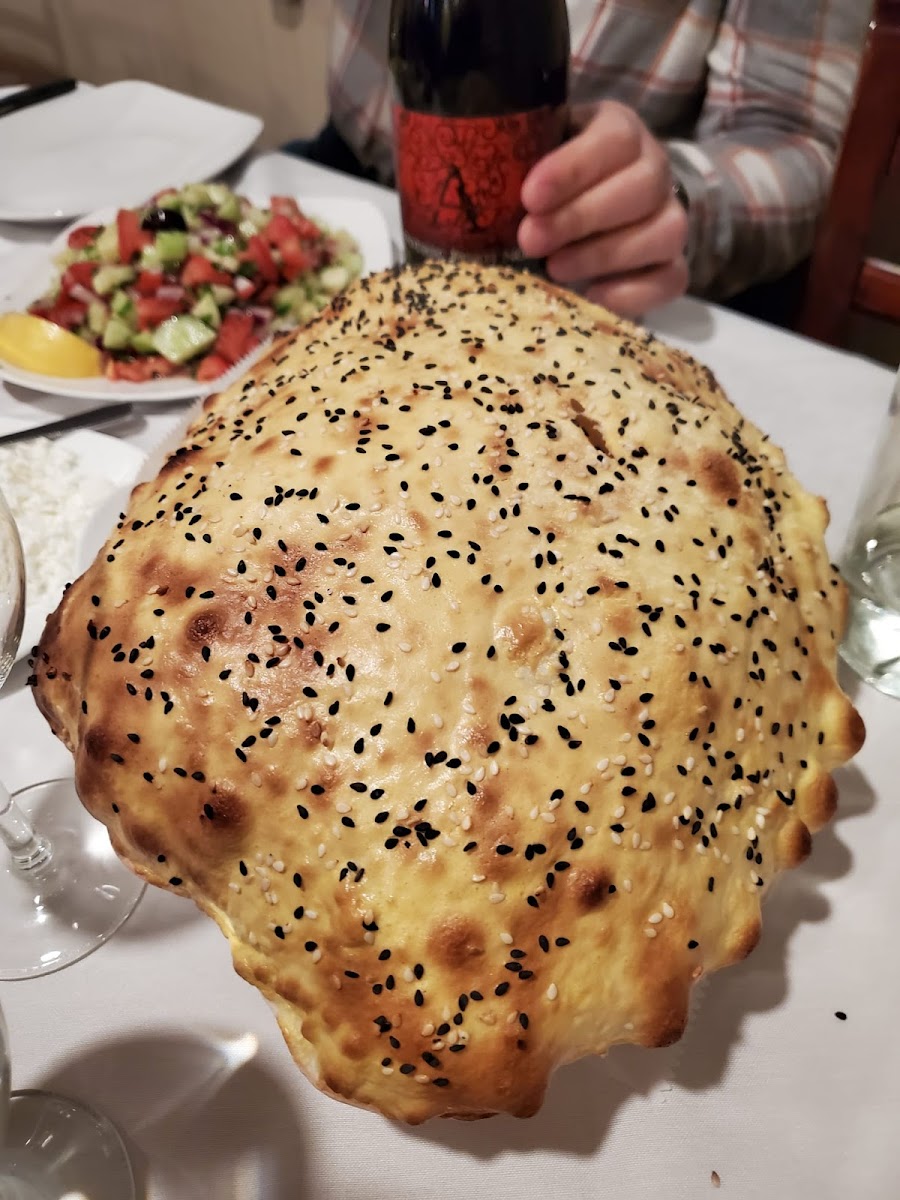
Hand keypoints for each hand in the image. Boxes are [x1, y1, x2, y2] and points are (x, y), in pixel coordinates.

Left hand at [518, 101, 688, 316]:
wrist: (588, 210)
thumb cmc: (549, 183)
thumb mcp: (533, 156)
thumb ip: (516, 160)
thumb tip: (474, 181)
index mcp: (619, 131)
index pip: (614, 139)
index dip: (573, 169)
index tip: (530, 196)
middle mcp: (655, 169)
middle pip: (641, 187)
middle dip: (581, 217)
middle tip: (531, 240)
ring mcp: (670, 217)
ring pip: (664, 232)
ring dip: (604, 255)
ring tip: (554, 269)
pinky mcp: (673, 264)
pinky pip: (671, 278)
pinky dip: (633, 292)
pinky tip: (591, 295)